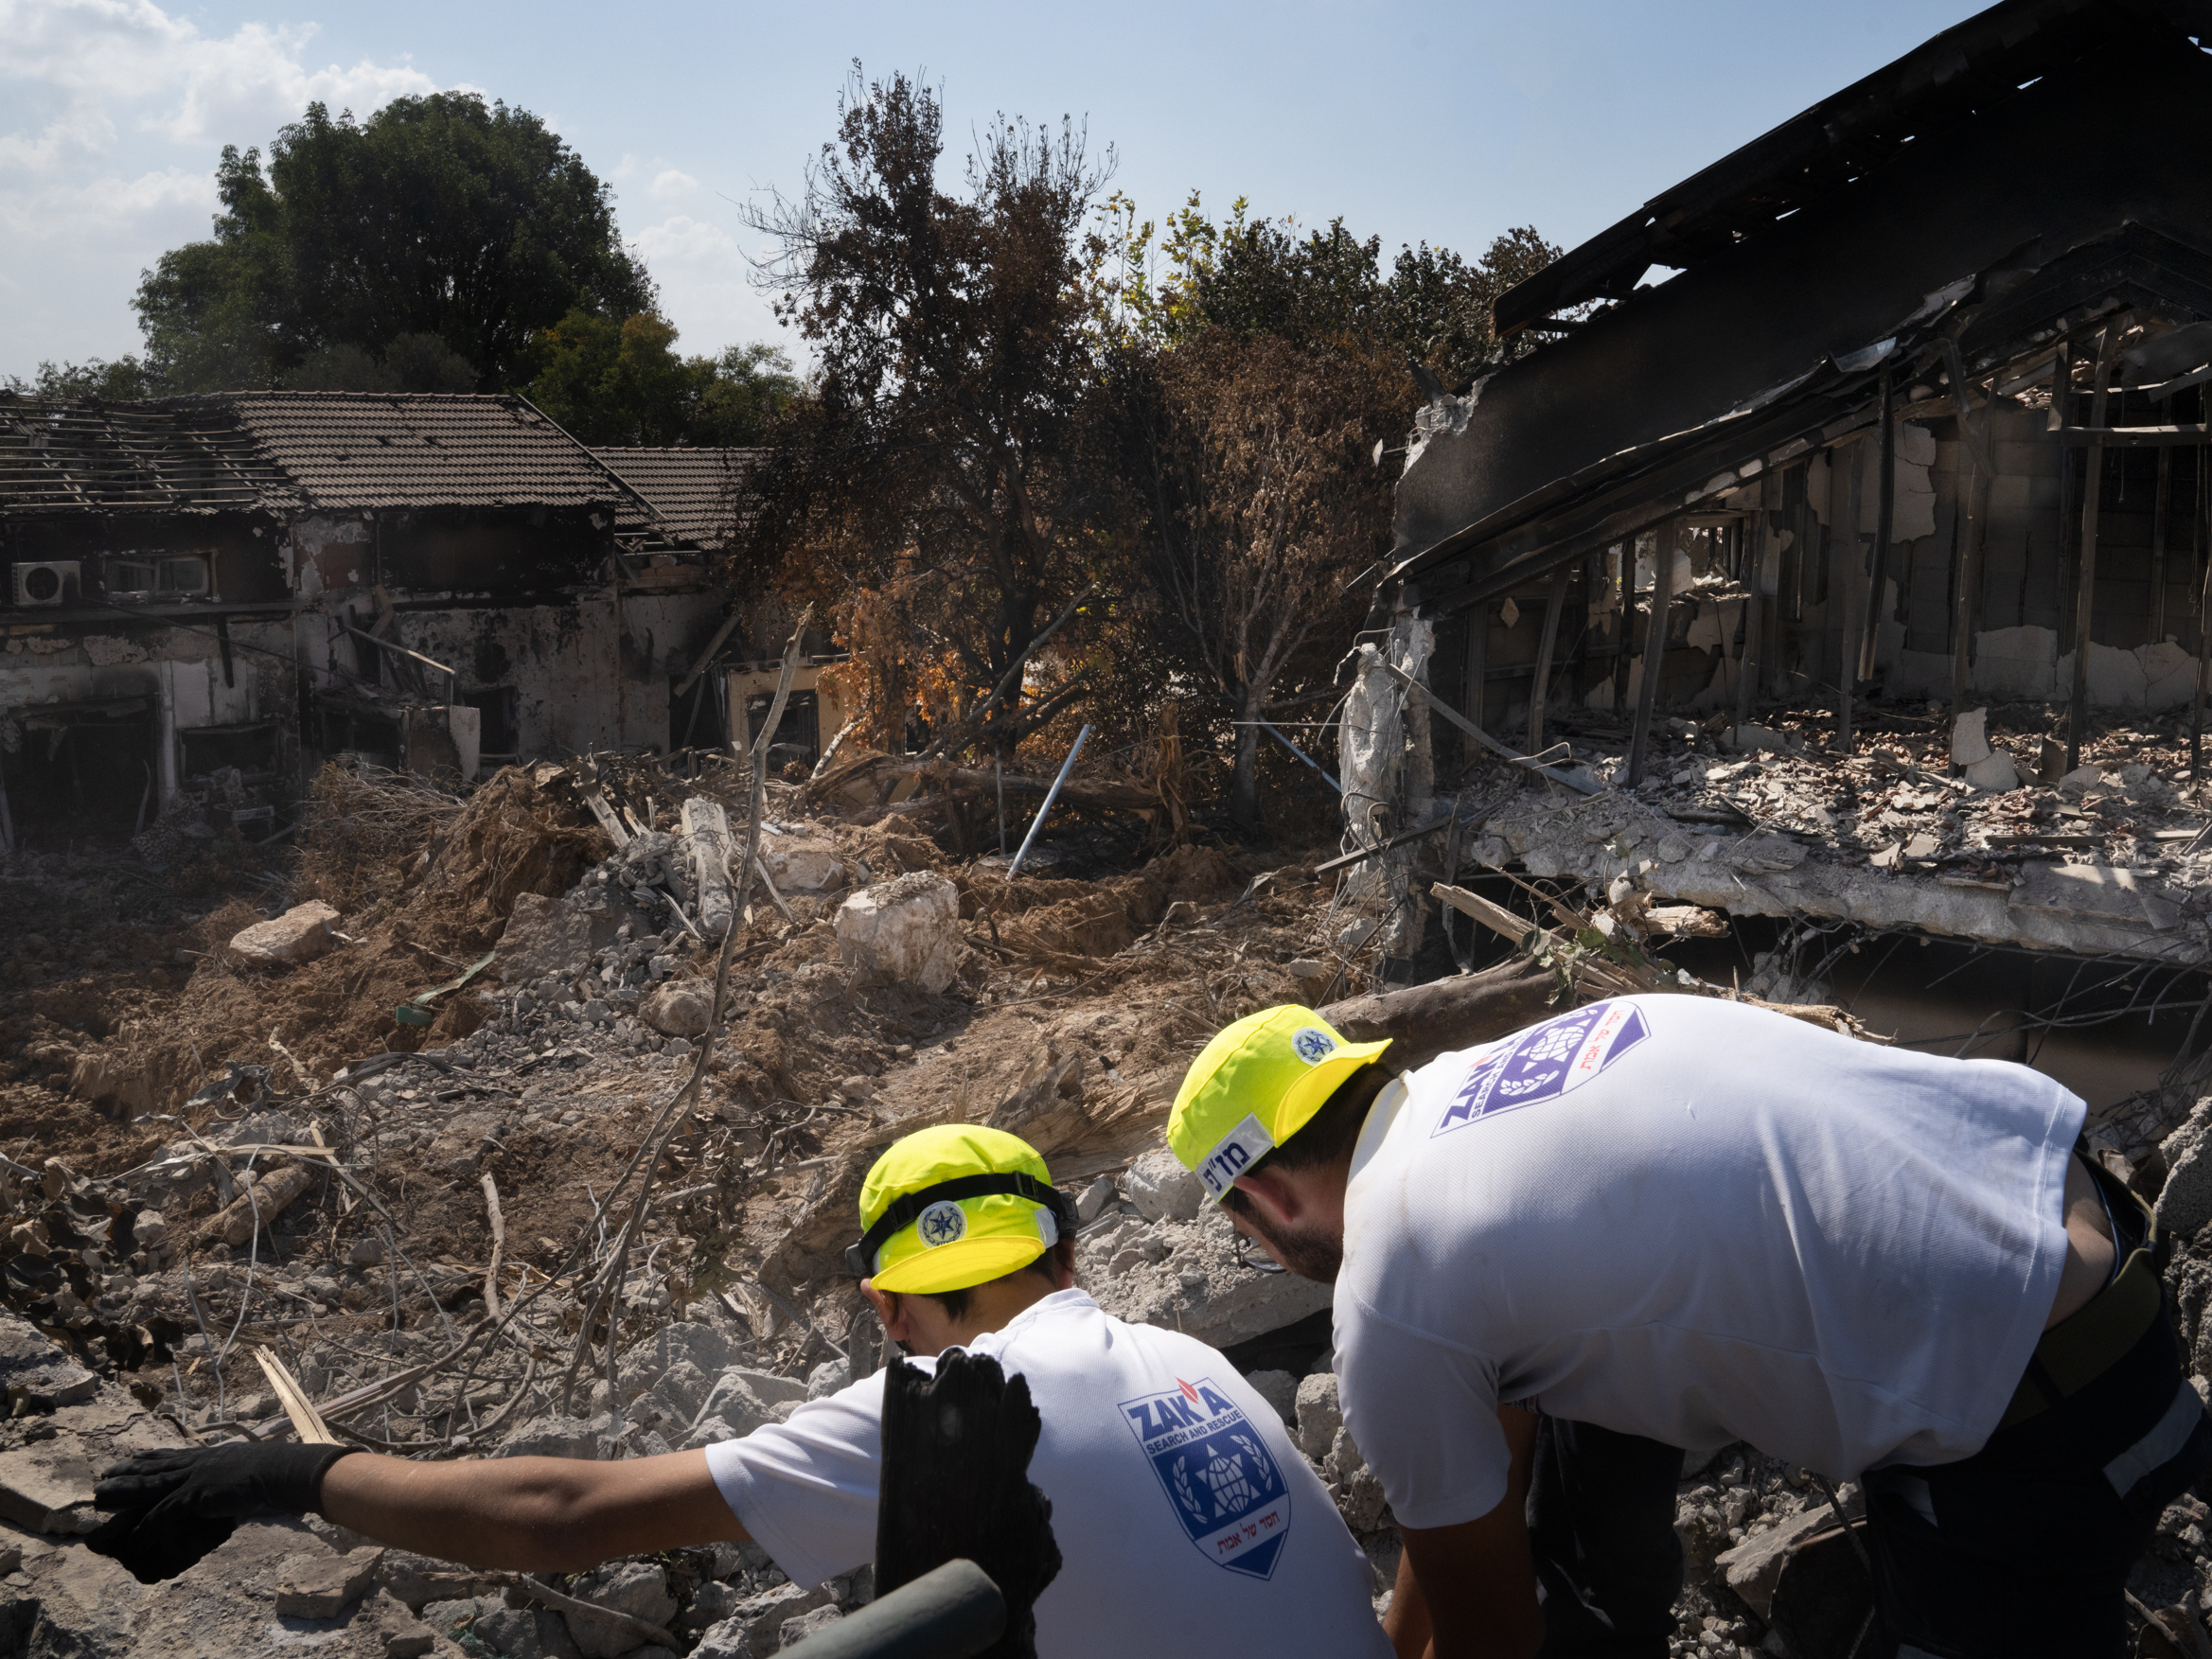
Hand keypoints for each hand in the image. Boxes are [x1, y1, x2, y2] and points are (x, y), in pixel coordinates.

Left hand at [96, 1441, 358, 1522]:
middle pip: (154, 1467)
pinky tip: (134, 1533)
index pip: (172, 1455)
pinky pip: (165, 1512)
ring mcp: (196, 1478)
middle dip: (127, 1472)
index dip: (149, 1457)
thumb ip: (233, 1475)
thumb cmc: (274, 1470)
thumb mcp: (248, 1468)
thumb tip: (234, 1484)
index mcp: (209, 1457)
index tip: (131, 1457)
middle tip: (103, 1475)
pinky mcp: (198, 1496)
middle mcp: (197, 1464)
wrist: (283, 1471)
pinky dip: (147, 1523)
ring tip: (101, 1498)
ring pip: (151, 1485)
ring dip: (124, 1492)